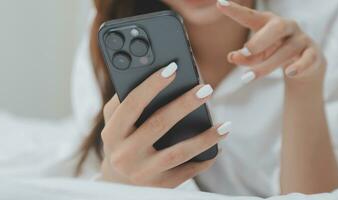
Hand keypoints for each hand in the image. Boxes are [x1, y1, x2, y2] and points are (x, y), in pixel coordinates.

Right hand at [100, 62, 230, 187]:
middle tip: (206, 89)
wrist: (119, 181)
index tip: (173, 68)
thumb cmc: (122, 141)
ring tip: (225, 125)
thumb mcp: (115, 122)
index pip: (132, 104)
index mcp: (112, 133)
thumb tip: (154, 73)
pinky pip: (187, 171)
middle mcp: (124, 154)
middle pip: (159, 124)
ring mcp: (142, 173)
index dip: (152, 85)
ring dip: (205, 138)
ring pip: (178, 152)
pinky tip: (218, 147)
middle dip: (184, 104)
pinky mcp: (159, 186)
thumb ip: (125, 100)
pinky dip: (205, 158)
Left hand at [217, 0, 325, 84]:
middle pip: (275, 28)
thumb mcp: (257, 55)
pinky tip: (289, 73)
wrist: (305, 63)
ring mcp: (300, 39)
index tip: (220, 3)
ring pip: (286, 50)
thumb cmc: (274, 52)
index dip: (236, 10)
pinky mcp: (312, 54)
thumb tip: (232, 57)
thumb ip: (245, 57)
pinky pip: (308, 58)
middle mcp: (286, 26)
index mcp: (268, 22)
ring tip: (248, 77)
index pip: (251, 15)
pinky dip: (299, 66)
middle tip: (244, 52)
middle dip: (259, 41)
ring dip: (266, 65)